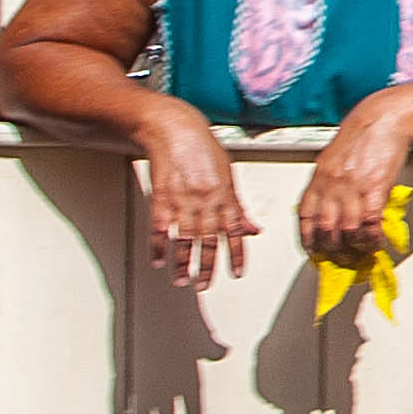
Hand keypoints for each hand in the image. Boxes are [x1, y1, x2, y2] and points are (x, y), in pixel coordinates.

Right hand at [140, 114, 254, 290]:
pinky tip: (159, 260)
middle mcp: (206, 199)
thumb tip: (253, 229)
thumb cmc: (202, 147)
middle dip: (208, 266)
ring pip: (185, 238)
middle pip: (209, 240)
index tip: (237, 273)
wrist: (174, 128)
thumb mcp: (229, 174)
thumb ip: (239, 206)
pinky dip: (159, 245)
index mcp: (225, 194)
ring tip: (182, 280)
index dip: (237, 255)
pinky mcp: (161, 196)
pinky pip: (160, 226)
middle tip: (205, 285)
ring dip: (183, 263)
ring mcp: (182, 198)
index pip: (235, 231)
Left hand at [297, 95, 412, 259]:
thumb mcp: (333, 157)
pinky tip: (375, 242)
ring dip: (353, 248)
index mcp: (319, 176)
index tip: (313, 251)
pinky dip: (372, 238)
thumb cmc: (362, 134)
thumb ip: (328, 182)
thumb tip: (330, 207)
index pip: (306, 216)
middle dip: (332, 250)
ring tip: (359, 254)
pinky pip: (371, 223)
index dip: (308, 238)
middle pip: (325, 229)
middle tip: (341, 258)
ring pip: (347, 230)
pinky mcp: (376, 188)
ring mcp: (353, 187)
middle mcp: (332, 184)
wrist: (385, 117)